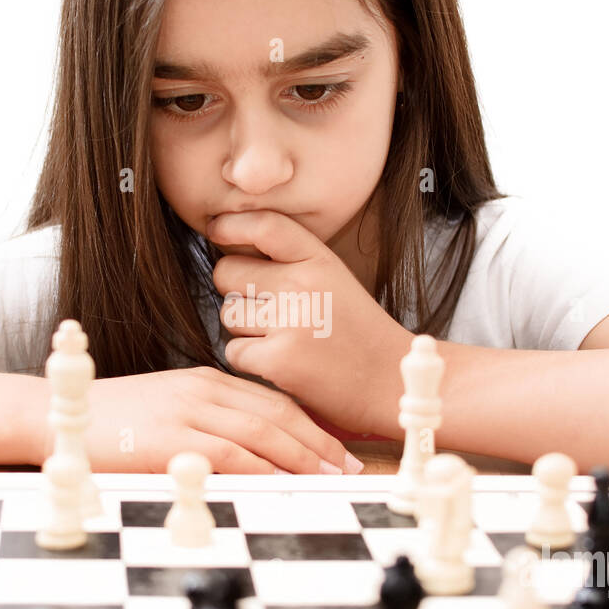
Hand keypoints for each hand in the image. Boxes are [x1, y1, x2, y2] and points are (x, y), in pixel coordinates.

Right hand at [27, 366, 363, 473]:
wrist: (55, 416)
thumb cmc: (111, 422)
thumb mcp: (167, 412)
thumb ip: (206, 425)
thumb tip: (248, 455)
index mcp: (205, 381)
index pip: (272, 402)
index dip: (312, 426)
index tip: (339, 449)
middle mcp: (202, 390)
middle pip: (277, 415)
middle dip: (320, 443)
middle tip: (351, 467)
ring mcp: (186, 411)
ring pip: (261, 433)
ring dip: (301, 457)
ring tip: (331, 479)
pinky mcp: (169, 437)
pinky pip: (228, 454)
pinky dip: (262, 469)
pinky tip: (285, 484)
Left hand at [208, 210, 412, 436]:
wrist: (391, 383)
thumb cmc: (356, 335)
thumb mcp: (334, 281)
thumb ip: (291, 262)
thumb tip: (229, 249)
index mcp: (320, 260)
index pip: (264, 225)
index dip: (231, 225)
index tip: (217, 230)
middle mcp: (304, 284)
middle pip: (227, 272)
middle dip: (234, 291)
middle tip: (263, 312)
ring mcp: (290, 321)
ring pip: (228, 313)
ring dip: (243, 330)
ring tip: (279, 340)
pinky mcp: (278, 359)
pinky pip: (234, 351)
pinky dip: (249, 361)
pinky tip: (281, 364)